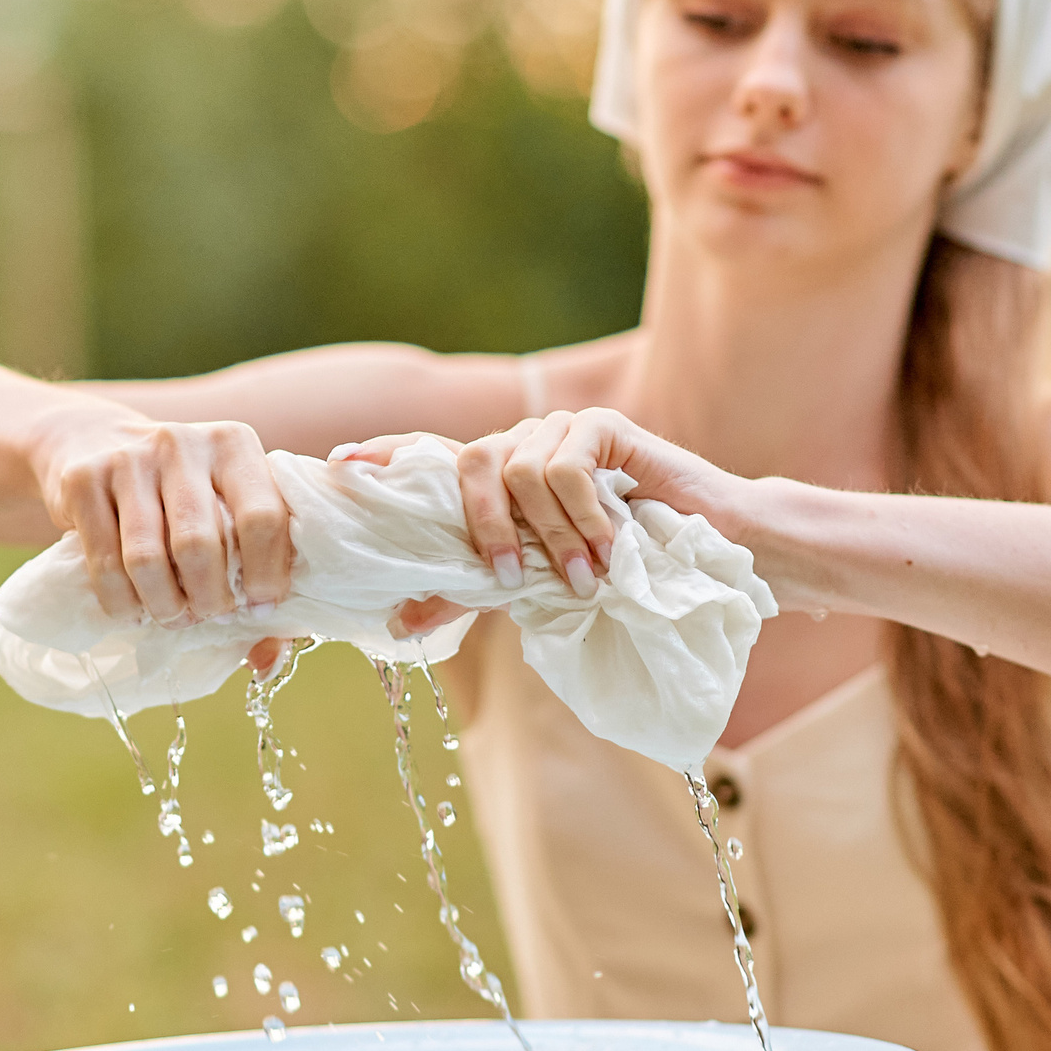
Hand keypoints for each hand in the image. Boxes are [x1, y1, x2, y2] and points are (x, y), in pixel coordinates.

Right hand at [29, 405, 291, 626]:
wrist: (91, 441)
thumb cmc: (177, 492)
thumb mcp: (223, 505)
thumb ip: (259, 571)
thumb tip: (268, 660)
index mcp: (234, 443)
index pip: (262, 517)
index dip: (266, 575)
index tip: (259, 608)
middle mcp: (183, 443)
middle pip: (200, 544)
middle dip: (209, 599)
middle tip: (209, 616)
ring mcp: (128, 458)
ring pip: (147, 559)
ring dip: (164, 606)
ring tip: (172, 616)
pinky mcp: (83, 479)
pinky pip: (104, 563)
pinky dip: (122, 602)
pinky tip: (134, 610)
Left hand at [331, 410, 738, 630]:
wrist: (709, 551)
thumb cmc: (622, 569)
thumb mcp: (534, 583)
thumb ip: (470, 591)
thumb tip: (396, 624)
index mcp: (499, 478)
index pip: (429, 454)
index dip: (385, 454)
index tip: (340, 465)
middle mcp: (522, 445)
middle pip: (468, 462)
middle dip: (482, 527)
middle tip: (508, 581)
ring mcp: (561, 431)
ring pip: (518, 472)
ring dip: (552, 536)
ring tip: (586, 575)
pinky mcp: (602, 426)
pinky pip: (565, 466)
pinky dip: (582, 514)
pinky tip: (610, 546)